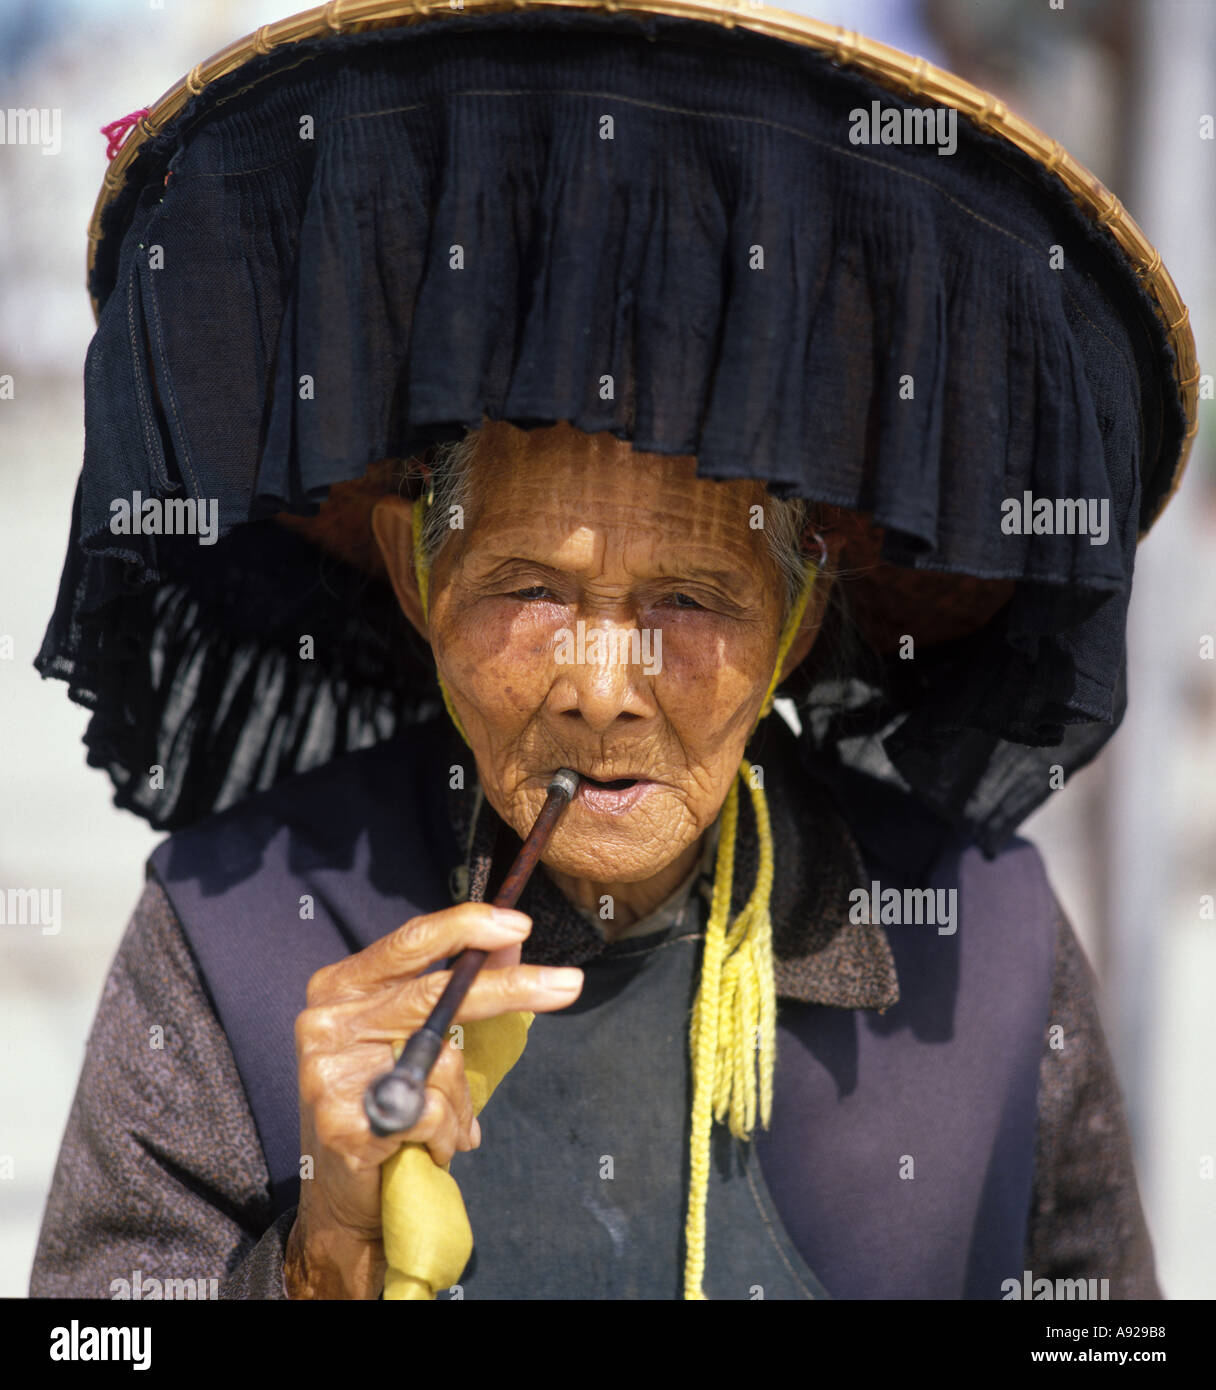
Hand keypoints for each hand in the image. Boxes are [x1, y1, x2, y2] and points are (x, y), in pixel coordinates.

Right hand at [284, 902, 582, 1297]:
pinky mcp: (344, 1123)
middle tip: (568, 983)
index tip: (518, 925)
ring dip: (462, 1103)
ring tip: (444, 1127)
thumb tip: (512, 941)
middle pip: (438, 993)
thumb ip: (457, 986)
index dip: (466, 927)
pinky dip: (445, 1135)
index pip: (410, 942)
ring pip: (443, 1061)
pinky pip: (433, 1113)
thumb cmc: (386, 1103)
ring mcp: (330, 1072)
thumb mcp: (415, 1035)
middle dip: (512, 988)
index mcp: (342, 987)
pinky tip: (424, 1147)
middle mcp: (327, 1021)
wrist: (344, 1194)